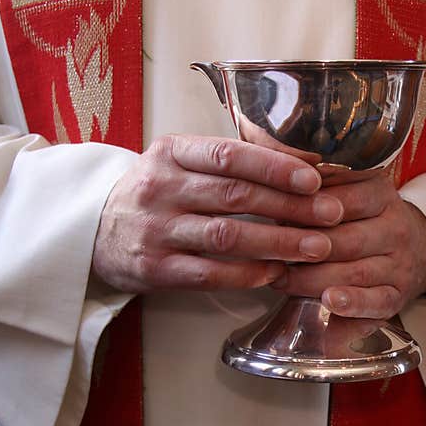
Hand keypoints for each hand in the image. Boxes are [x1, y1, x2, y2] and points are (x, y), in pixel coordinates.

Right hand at [92, 135, 344, 292]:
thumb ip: (227, 162)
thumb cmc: (155, 193)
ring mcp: (155, 230)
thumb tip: (301, 166)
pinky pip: (209, 274)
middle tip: (331, 215)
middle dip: (289, 206)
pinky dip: (247, 273)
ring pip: (225, 236)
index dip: (275, 166)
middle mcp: (160, 188)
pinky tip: (276, 272)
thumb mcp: (178, 162)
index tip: (314, 179)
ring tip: (317, 247)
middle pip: (234, 195)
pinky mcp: (154, 269)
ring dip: (277, 242)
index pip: (228, 154)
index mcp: (170, 152)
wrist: (93, 230)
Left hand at [273, 172, 425, 318]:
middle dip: (304, 248)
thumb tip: (277, 190)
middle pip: (346, 239)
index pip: (343, 200)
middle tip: (271, 253)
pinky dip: (352, 303)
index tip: (276, 216)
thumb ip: (320, 192)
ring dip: (313, 279)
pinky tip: (330, 301)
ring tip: (283, 281)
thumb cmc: (367, 221)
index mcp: (381, 194)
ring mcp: (400, 265)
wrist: (418, 249)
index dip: (306, 210)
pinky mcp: (399, 296)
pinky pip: (377, 301)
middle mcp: (396, 228)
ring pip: (355, 272)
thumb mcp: (352, 193)